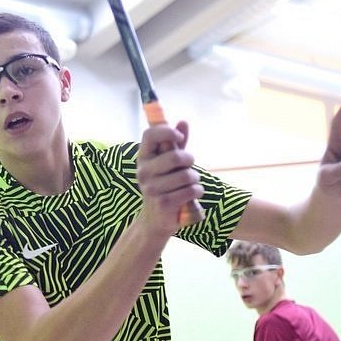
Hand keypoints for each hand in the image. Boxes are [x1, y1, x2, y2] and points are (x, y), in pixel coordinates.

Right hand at [136, 121, 203, 235]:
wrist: (156, 219)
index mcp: (143, 157)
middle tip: (189, 167)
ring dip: (195, 179)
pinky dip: (198, 191)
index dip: (167, 131)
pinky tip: (193, 194)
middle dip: (189, 161)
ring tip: (190, 183)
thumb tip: (183, 121)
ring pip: (186, 175)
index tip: (179, 137)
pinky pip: (190, 190)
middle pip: (175, 157)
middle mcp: (143, 172)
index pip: (150, 134)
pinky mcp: (163, 203)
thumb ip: (176, 144)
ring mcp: (152, 188)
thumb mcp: (169, 164)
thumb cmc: (165, 185)